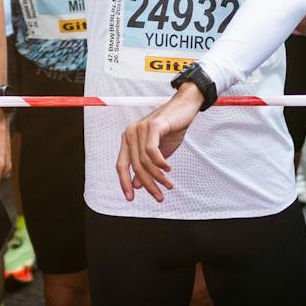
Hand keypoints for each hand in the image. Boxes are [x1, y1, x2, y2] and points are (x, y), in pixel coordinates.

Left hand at [117, 83, 203, 202]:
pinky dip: (160, 162)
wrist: (185, 107)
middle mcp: (130, 133)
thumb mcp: (158, 152)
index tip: (130, 198)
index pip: (121, 165)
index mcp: (128, 139)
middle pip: (135, 166)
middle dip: (148, 184)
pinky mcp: (153, 125)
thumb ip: (146, 166)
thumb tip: (136, 185)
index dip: (124, 183)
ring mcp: (140, 128)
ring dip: (158, 176)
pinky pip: (152, 151)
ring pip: (145, 161)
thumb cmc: (171, 129)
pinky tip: (168, 168)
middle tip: (159, 196)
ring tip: (169, 184)